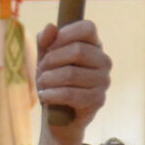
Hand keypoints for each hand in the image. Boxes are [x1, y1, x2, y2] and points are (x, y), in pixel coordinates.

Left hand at [36, 20, 111, 142]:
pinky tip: (45, 96)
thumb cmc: (53, 83)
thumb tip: (51, 27)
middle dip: (51, 60)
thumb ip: (45, 41)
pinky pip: (70, 94)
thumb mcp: (45, 59)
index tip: (49, 46)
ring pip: (71, 73)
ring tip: (42, 85)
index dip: (65, 34)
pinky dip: (51, 95)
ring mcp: (104, 81)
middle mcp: (104, 61)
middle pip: (77, 50)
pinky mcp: (98, 100)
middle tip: (41, 71)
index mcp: (94, 45)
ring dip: (48, 79)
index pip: (88, 27)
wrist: (58, 117)